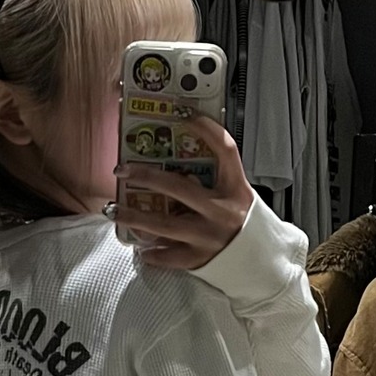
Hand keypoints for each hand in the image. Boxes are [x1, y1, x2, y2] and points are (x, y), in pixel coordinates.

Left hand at [111, 115, 255, 269]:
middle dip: (145, 176)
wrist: (263, 263)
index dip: (205, 127)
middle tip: (122, 170)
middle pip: (178, 187)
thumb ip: (214, 183)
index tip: (182, 111)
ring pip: (163, 224)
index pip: (225, 150)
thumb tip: (174, 167)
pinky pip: (168, 256)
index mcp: (235, 189)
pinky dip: (151, 253)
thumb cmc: (247, 227)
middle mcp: (221, 211)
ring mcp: (209, 237)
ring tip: (113, 209)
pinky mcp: (200, 260)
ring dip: (133, 216)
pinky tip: (139, 247)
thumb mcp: (238, 197)